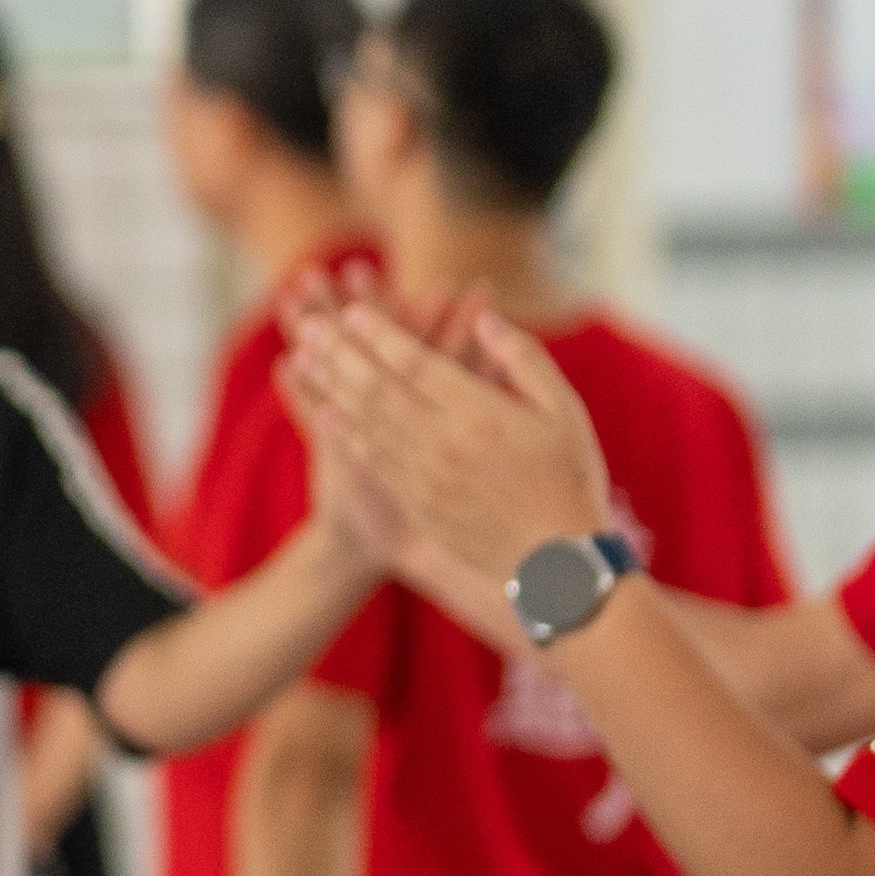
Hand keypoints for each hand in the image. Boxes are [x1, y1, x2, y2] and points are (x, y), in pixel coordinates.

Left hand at [280, 293, 609, 587]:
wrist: (559, 563)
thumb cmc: (570, 478)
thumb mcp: (563, 410)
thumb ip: (522, 359)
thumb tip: (484, 316)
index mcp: (480, 412)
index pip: (417, 364)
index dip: (382, 336)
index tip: (354, 312)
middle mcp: (444, 442)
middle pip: (379, 388)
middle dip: (341, 353)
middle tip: (310, 324)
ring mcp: (426, 477)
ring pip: (367, 422)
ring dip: (332, 388)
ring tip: (304, 357)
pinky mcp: (418, 505)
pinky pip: (373, 461)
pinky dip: (345, 434)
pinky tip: (325, 412)